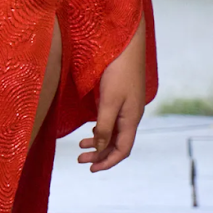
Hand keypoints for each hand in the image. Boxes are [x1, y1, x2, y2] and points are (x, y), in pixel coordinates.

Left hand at [79, 14, 146, 171]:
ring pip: (114, 132)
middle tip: (80, 159)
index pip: (123, 150)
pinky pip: (113, 121)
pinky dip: (101, 129)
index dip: (108, 162)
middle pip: (118, 143)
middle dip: (100, 154)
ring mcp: (127, 106)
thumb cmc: (118, 70)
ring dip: (99, 142)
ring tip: (81, 146)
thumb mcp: (108, 101)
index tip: (90, 169)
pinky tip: (90, 130)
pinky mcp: (121, 96)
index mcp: (132, 118)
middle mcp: (131, 115)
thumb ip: (104, 126)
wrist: (126, 43)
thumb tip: (100, 149)